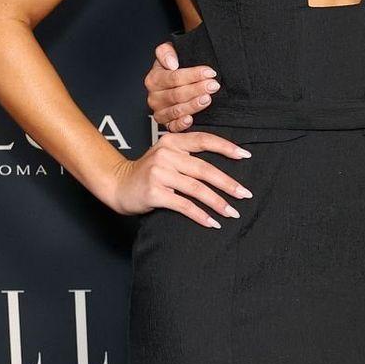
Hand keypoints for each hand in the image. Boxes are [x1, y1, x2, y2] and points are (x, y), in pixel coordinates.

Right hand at [105, 131, 251, 228]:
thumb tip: (224, 164)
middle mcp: (166, 154)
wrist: (118, 185)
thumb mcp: (166, 155)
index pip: (204, 140)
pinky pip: (184, 205)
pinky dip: (200, 215)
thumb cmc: (148, 173)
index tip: (246, 156)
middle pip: (205, 169)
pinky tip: (212, 223)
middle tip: (245, 194)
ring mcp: (159, 173)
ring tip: (232, 212)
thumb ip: (188, 154)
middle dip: (228, 183)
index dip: (226, 147)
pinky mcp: (154, 192)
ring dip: (218, 203)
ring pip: (197, 189)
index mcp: (172, 141)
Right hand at [145, 40, 219, 131]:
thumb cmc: (174, 68)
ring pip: (177, 110)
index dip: (193, 75)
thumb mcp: (168, 53)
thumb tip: (171, 63)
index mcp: (154, 79)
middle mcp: (155, 97)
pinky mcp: (167, 124)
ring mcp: (160, 112)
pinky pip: (173, 127)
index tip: (209, 72)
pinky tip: (191, 119)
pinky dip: (181, 124)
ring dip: (194, 105)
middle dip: (197, 89)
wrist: (174, 83)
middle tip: (213, 85)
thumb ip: (166, 52)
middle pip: (177, 94)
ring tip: (207, 98)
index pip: (174, 77)